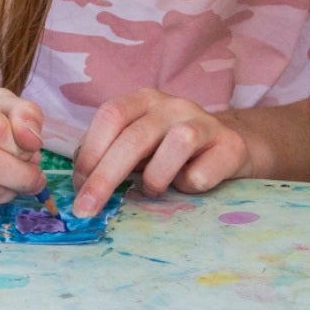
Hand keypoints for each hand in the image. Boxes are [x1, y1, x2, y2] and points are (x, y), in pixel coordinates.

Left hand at [71, 89, 252, 216]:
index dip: (90, 151)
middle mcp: (173, 105)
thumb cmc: (171, 151)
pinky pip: (201, 174)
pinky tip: (189, 184)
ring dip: (155, 178)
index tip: (78, 185)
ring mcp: (205, 122)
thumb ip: (110, 153)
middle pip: (135, 137)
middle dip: (105, 177)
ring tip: (153, 189)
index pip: (111, 116)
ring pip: (176, 145)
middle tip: (87, 208)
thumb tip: (80, 181)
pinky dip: (188, 187)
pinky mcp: (230, 146)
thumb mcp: (138, 145)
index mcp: (143, 100)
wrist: (229, 147)